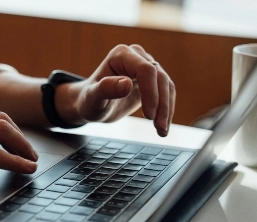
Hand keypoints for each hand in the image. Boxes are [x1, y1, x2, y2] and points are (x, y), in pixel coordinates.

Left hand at [61, 44, 175, 136]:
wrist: (92, 105)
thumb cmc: (89, 100)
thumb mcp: (92, 98)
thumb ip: (106, 89)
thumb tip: (127, 84)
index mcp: (121, 55)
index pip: (146, 70)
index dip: (151, 93)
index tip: (148, 116)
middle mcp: (136, 56)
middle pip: (159, 77)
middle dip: (162, 104)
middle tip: (159, 128)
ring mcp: (146, 66)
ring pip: (166, 85)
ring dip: (167, 109)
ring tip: (162, 131)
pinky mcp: (152, 80)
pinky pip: (166, 92)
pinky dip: (167, 110)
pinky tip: (163, 126)